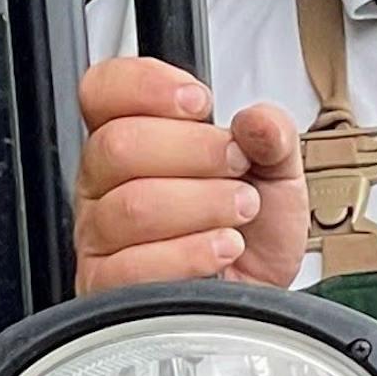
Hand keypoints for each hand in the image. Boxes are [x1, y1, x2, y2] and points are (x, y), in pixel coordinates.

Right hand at [75, 57, 309, 294]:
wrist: (261, 289)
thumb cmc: (255, 225)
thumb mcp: (277, 166)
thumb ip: (272, 133)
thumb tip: (256, 121)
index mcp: (134, 134)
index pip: (103, 90)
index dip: (145, 86)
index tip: (199, 102)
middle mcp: (105, 181)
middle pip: (119, 145)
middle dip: (195, 151)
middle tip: (237, 166)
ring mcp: (100, 235)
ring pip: (133, 205)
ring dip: (204, 204)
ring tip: (241, 210)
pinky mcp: (106, 287)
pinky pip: (134, 265)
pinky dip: (192, 253)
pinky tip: (223, 247)